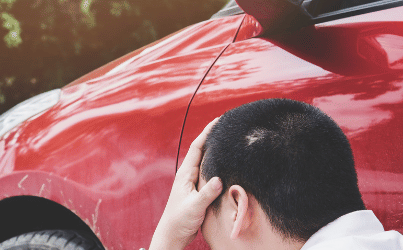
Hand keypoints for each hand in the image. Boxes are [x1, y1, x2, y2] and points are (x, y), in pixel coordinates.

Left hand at [149, 118, 223, 249]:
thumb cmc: (179, 220)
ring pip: (206, 162)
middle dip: (213, 137)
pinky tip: (227, 165)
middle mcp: (188, 175)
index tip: (218, 120)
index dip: (207, 132)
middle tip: (227, 126)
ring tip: (229, 141)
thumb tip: (218, 179)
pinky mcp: (198, 191)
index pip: (197, 147)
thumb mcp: (195, 206)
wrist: (173, 234)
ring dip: (216, 151)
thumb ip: (206, 193)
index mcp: (185, 174)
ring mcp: (193, 182)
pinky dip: (218, 166)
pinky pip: (210, 173)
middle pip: (202, 151)